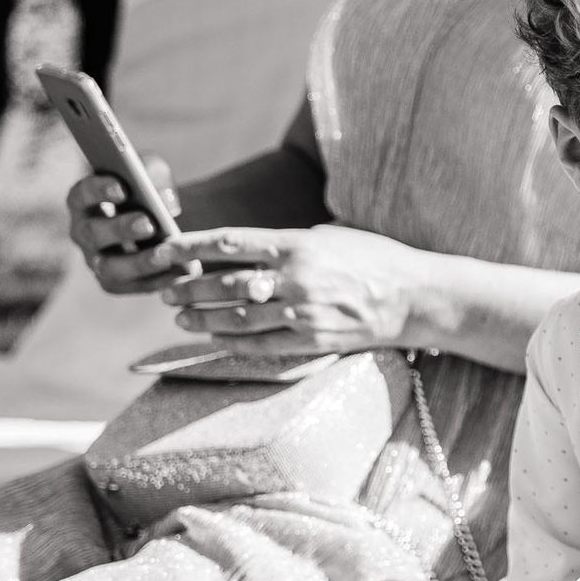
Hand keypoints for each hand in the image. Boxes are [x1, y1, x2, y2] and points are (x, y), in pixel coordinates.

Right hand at [64, 157, 188, 294]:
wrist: (164, 221)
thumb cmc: (150, 191)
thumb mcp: (152, 174)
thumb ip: (152, 175)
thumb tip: (163, 198)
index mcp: (84, 202)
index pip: (82, 194)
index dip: (98, 191)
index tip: (122, 189)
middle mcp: (84, 233)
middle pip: (93, 233)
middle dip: (120, 229)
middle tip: (148, 224)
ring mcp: (96, 261)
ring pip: (110, 268)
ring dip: (139, 262)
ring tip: (165, 256)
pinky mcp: (115, 283)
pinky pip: (134, 285)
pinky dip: (159, 279)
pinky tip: (182, 270)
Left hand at [158, 223, 428, 355]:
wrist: (414, 297)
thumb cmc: (375, 259)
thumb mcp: (331, 236)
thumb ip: (289, 244)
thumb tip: (250, 252)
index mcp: (298, 245)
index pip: (230, 243)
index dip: (191, 247)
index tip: (165, 250)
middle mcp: (295, 278)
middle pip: (225, 283)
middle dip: (188, 288)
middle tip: (165, 291)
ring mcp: (302, 312)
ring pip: (237, 317)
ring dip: (202, 317)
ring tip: (180, 317)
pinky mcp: (312, 340)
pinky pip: (261, 344)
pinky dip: (231, 342)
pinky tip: (213, 338)